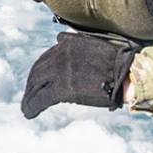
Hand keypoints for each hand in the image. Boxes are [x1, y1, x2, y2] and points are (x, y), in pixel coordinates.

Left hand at [21, 31, 137, 117]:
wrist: (126, 72)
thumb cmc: (116, 60)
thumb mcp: (92, 43)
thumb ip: (74, 42)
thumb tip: (59, 38)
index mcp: (66, 43)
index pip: (45, 58)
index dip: (38, 72)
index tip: (36, 81)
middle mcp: (59, 54)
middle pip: (37, 71)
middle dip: (31, 84)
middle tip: (28, 95)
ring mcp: (59, 71)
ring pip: (35, 85)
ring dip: (29, 97)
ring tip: (26, 107)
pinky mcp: (62, 88)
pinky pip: (41, 98)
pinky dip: (32, 106)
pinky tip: (28, 113)